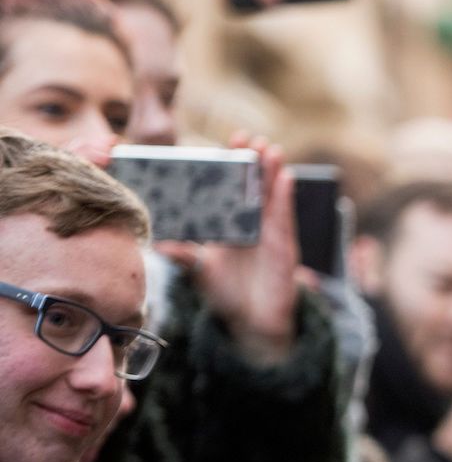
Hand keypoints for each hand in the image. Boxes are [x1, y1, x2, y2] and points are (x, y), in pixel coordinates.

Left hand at [156, 134, 299, 365]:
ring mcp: (273, 234)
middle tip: (247, 137)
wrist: (251, 324)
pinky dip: (286, 197)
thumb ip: (182, 254)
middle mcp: (256, 225)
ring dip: (273, 171)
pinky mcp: (285, 247)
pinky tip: (286, 178)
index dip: (232, 165)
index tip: (227, 142)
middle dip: (253, 160)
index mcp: (235, 225)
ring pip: (274, 196)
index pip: (234, 188)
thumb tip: (156, 241)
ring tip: (270, 148)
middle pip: (256, 185)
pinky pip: (286, 218)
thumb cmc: (229, 296)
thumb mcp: (198, 271)